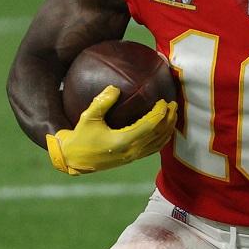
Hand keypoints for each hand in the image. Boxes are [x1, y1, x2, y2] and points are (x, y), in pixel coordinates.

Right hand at [46, 85, 176, 174]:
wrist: (74, 160)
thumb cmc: (80, 139)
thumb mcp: (88, 118)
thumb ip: (102, 102)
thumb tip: (115, 87)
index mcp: (124, 141)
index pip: (150, 126)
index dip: (159, 114)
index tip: (164, 101)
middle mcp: (132, 151)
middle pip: (159, 134)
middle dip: (169, 118)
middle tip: (174, 104)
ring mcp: (134, 156)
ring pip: (159, 143)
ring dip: (168, 128)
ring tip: (173, 114)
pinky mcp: (132, 159)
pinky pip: (153, 148)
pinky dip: (163, 138)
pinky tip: (164, 129)